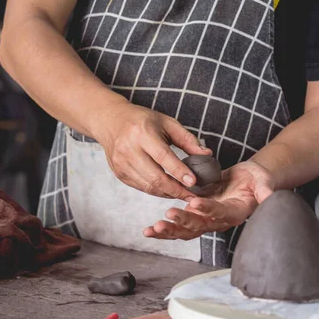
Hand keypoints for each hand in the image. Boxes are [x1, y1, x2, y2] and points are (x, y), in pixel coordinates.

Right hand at [95, 102, 211, 199]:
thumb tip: (207, 154)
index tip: (193, 182)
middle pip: (155, 176)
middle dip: (176, 190)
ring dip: (167, 193)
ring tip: (183, 194)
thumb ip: (187, 139)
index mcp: (142, 133)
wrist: (111, 121)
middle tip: (192, 197)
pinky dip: (156, 191)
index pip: (163, 156)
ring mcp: (121, 163)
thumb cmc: (143, 121)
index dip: (179, 171)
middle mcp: (129, 149)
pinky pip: (141, 187)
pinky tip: (168, 190)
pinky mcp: (119, 173)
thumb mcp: (167, 123)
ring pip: (148, 186)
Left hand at [143, 161, 274, 239]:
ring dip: (169, 230)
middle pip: (199, 226)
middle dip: (182, 222)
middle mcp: (219, 221)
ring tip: (152, 229)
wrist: (248, 182)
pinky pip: (179, 226)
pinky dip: (165, 229)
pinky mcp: (196, 216)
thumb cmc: (257, 180)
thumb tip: (271, 197)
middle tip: (167, 217)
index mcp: (234, 213)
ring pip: (186, 230)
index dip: (208, 209)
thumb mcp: (264, 182)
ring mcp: (206, 220)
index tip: (195, 203)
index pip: (220, 213)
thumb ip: (266, 190)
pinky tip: (149, 231)